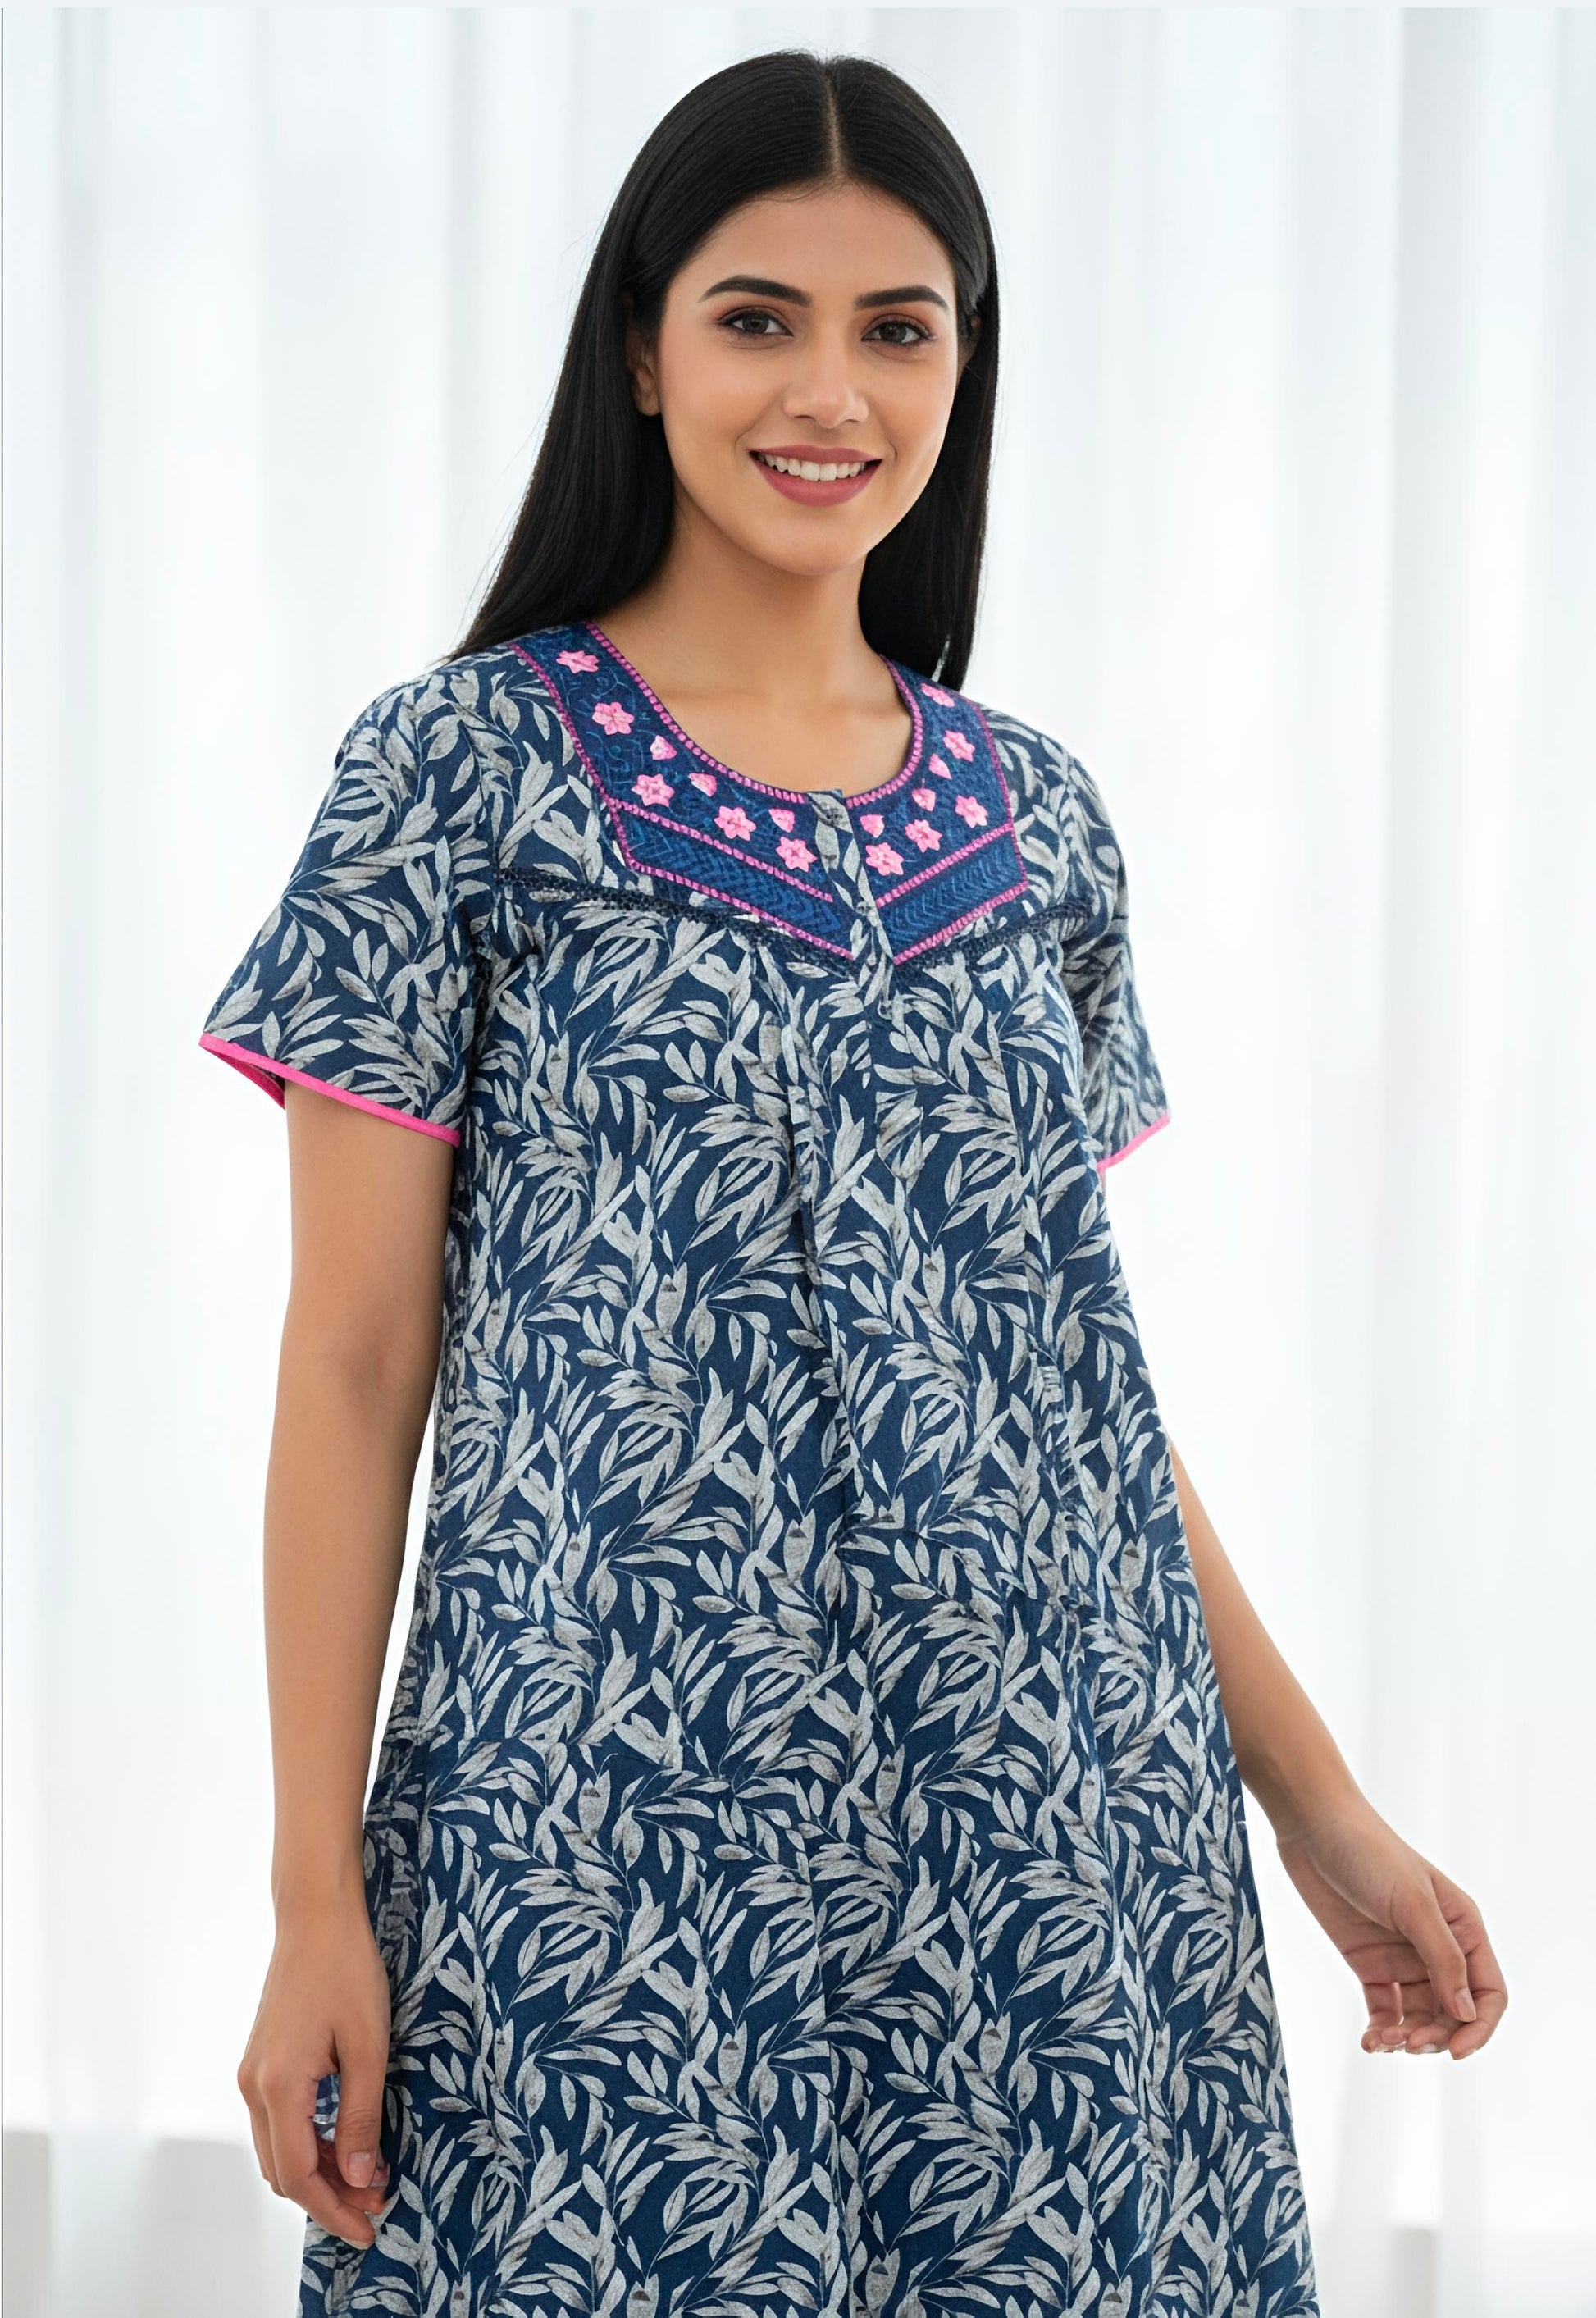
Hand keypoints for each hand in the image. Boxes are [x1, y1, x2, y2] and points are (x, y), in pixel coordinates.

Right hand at [238, 1895, 394, 2247]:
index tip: (369, 2227)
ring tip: (370, 2172)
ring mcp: (252, 2075)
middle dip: (330, 2196)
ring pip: (278, 2149)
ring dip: (320, 2170)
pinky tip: (346, 2138)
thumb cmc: (345, 1969)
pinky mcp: (260, 2062)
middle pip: (284, 2171)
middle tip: (378, 2199)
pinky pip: (278, 2123)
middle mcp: (253, 2087)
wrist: (315, 1917)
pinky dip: (309, 2142)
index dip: (334, 2210)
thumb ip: (361, 2115)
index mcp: (278, 2086)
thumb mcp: (368, 2045)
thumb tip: (362, 2175)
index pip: (301, 2175)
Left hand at [1274, 1797, 1506, 2058]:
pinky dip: (1381, 2031)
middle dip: (1437, 2036)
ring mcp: (1403, 1957)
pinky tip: (1370, 2042)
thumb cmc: (1370, 1853)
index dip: (1479, 2026)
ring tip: (1384, 2040)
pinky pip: (1385, 2010)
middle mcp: (1438, 1948)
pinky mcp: (1370, 1963)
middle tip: (1409, 2043)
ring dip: (1407, 2037)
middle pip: (1453, 2013)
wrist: (1314, 1828)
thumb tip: (1467, 2014)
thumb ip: (1443, 1959)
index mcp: (1463, 1929)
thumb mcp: (1413, 1904)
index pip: (1488, 1992)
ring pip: (1419, 2017)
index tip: (1455, 2052)